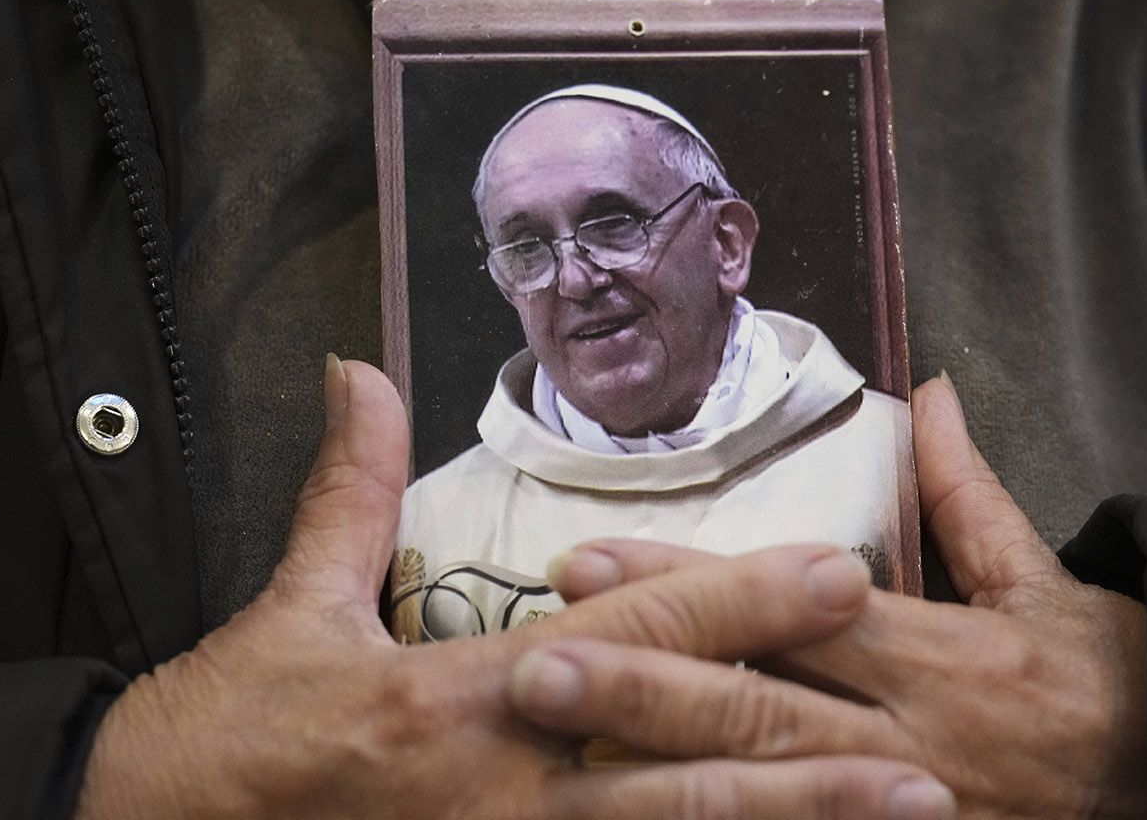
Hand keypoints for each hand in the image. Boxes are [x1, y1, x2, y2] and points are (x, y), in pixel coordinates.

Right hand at [74, 357, 954, 819]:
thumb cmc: (224, 735)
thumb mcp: (287, 608)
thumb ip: (347, 492)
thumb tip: (359, 369)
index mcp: (462, 695)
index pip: (631, 634)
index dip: (740, 602)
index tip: (839, 573)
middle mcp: (503, 790)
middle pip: (681, 773)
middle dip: (806, 766)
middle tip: (923, 767)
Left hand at [519, 374, 1146, 818]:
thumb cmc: (1107, 682)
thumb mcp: (1044, 582)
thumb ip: (968, 495)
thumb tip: (931, 395)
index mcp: (937, 653)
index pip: (790, 607)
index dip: (690, 585)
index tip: (594, 561)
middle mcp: (908, 736)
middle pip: (758, 709)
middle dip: (644, 689)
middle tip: (536, 665)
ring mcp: (902, 810)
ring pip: (766, 791)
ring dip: (661, 772)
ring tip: (565, 749)